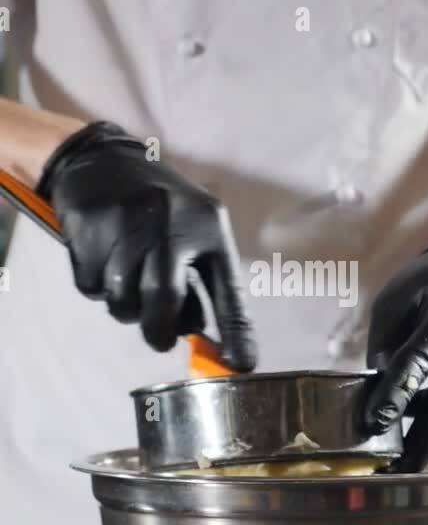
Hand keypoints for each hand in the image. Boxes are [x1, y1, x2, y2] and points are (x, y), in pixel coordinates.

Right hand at [37, 121, 256, 365]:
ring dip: (125, 306)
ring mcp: (126, 222)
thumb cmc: (159, 208)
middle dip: (159, 330)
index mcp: (207, 223)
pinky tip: (105, 259)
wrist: (103, 160)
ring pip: (122, 299)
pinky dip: (97, 286)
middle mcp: (169, 220)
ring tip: (129, 280)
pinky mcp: (89, 227)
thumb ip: (202, 281)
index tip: (241, 365)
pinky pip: (91, 286)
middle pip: (163, 298)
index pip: (227, 286)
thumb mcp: (194, 231)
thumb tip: (200, 334)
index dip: (235, 330)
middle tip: (159, 337)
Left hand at [364, 223, 427, 470]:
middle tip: (395, 471)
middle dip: (420, 443)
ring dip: (427, 435)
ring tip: (400, 455)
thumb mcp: (395, 300)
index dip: (396, 392)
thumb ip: (384, 343)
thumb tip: (379, 392)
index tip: (375, 420)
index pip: (420, 360)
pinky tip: (422, 418)